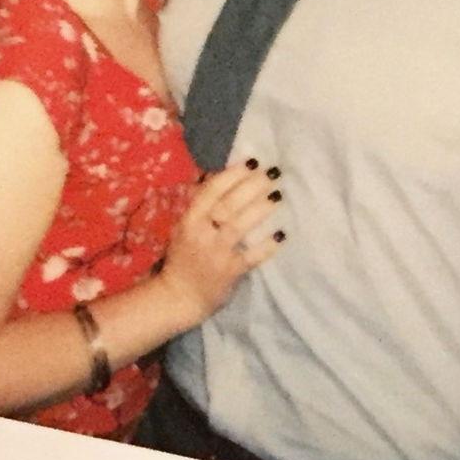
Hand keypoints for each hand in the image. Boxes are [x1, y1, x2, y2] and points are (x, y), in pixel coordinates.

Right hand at [163, 163, 282, 326]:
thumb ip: (202, 204)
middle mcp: (201, 233)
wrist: (178, 297)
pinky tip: (281, 235)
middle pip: (228, 205)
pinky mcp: (230, 272)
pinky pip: (251, 257)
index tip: (252, 162)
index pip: (211, 192)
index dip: (232, 175)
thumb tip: (219, 174)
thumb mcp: (185, 228)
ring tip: (278, 195)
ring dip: (260, 209)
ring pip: (239, 227)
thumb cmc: (184, 257)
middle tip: (273, 174)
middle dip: (252, 187)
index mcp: (189, 220)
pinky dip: (266, 246)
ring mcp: (216, 253)